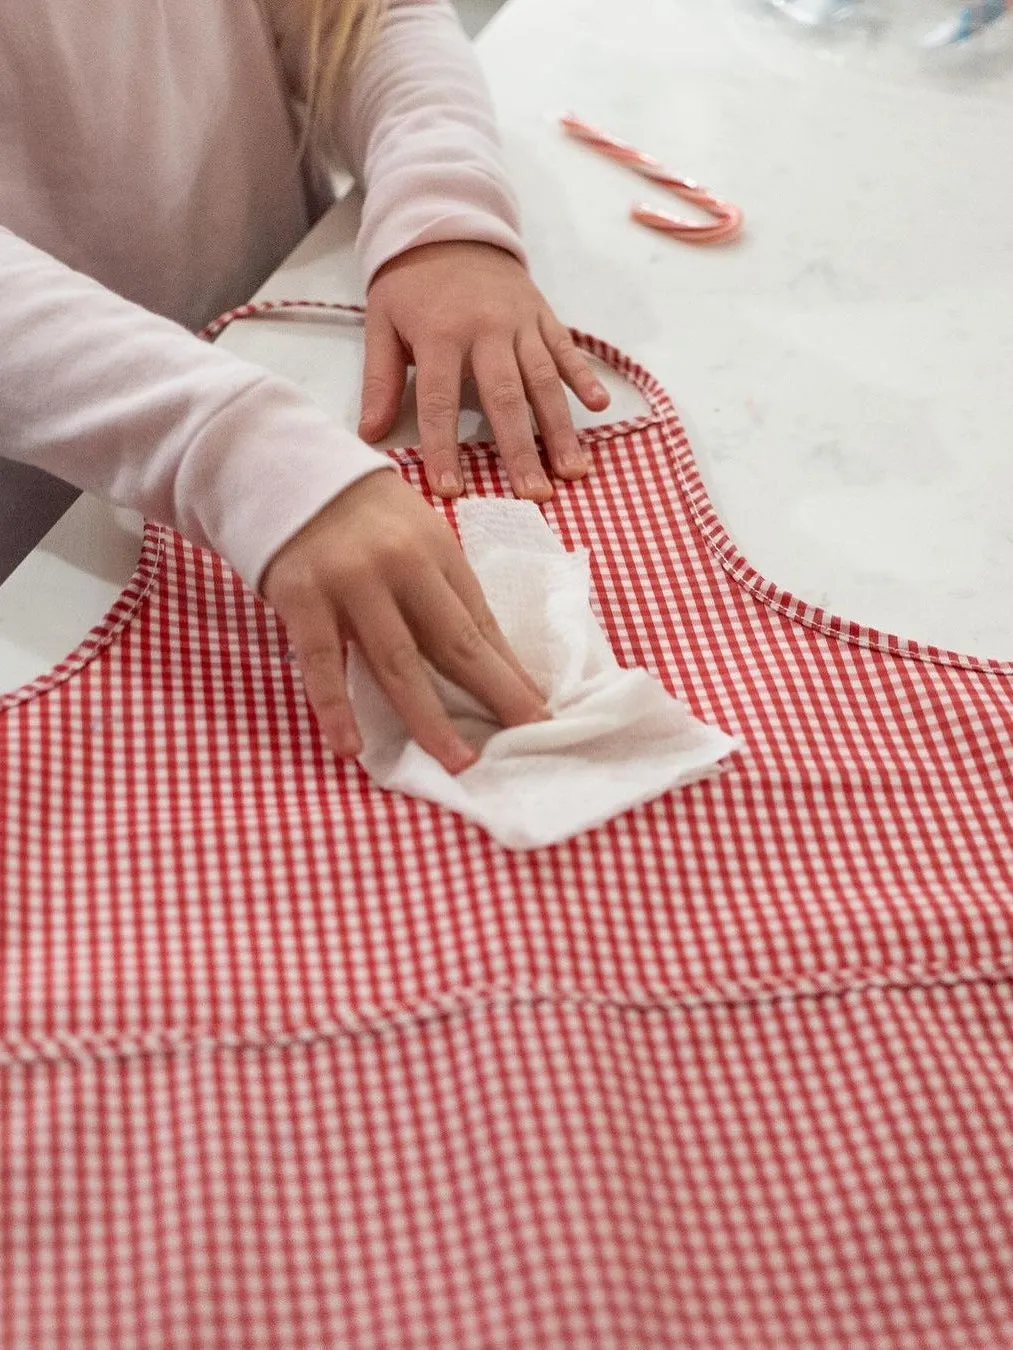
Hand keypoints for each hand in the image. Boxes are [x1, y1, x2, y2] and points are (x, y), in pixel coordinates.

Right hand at [261, 471, 548, 773]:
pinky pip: (323, 663)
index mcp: (438, 552)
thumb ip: (440, 592)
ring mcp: (351, 582)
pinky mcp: (302, 596)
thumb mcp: (412, 538)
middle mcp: (402, 566)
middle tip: (526, 738)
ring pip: (397, 662)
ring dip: (429, 718)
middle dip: (495, 696)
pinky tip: (351, 747)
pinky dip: (337, 708)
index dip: (512, 672)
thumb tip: (489, 661)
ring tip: (458, 762)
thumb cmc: (357, 515)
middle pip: (455, 643)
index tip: (539, 712)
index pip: (482, 624)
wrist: (280, 464)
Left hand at [358, 241, 610, 500]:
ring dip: (560, 429)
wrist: (449, 222)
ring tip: (572, 472)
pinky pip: (567, 350)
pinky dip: (584, 377)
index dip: (444, 447)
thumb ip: (379, 379)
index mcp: (440, 335)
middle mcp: (486, 330)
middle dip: (520, 450)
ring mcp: (521, 322)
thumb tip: (370, 434)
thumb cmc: (411, 284)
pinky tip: (599, 407)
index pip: (440, 400)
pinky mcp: (544, 315)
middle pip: (505, 398)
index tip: (451, 491)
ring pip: (544, 381)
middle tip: (533, 497)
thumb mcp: (382, 322)